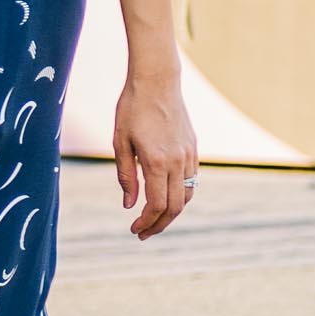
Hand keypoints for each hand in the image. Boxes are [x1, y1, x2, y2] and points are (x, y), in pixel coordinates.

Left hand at [113, 67, 196, 237]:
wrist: (157, 82)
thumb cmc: (132, 109)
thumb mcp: (120, 142)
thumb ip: (125, 176)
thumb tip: (130, 205)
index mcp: (157, 162)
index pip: (156, 204)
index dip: (146, 222)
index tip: (134, 230)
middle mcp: (178, 162)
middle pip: (175, 206)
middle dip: (159, 224)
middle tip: (142, 233)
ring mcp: (189, 156)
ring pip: (187, 196)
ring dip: (172, 212)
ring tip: (154, 220)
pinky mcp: (194, 149)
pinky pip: (191, 181)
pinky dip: (181, 195)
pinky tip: (166, 198)